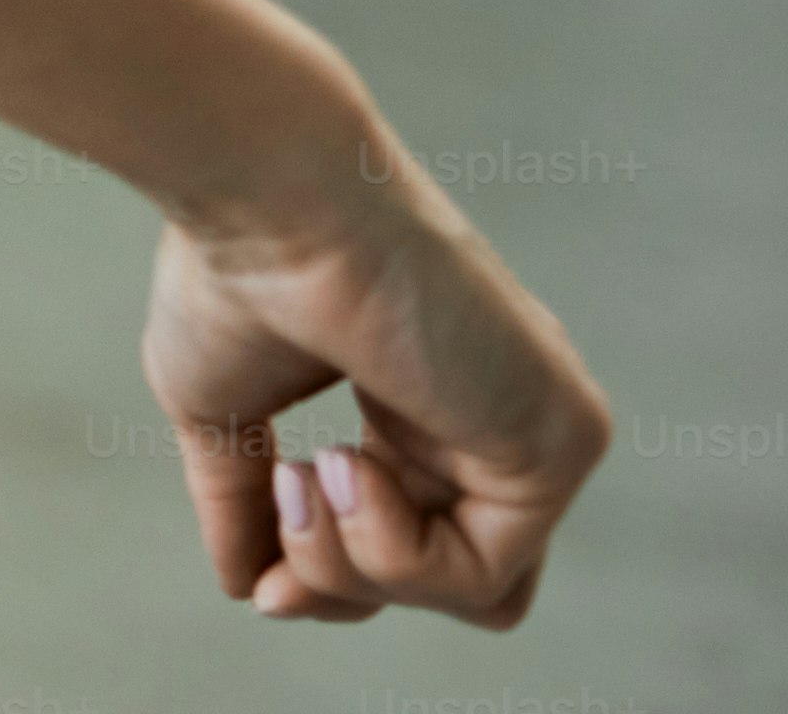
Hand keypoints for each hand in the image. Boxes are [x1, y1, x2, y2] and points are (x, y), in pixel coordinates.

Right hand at [143, 149, 610, 624]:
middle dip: (351, 587)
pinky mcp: (564, 437)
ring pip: (480, 592)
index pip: (409, 536)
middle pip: (454, 580)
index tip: (264, 589)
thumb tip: (247, 587)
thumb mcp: (222, 411)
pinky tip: (345, 462)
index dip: (334, 577)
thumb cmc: (232, 270)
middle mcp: (487, 415)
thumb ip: (244, 503)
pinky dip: (396, 549)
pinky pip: (491, 571)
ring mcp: (532, 426)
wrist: (266, 195)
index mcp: (416, 400)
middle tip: (281, 555)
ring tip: (307, 475)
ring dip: (364, 568)